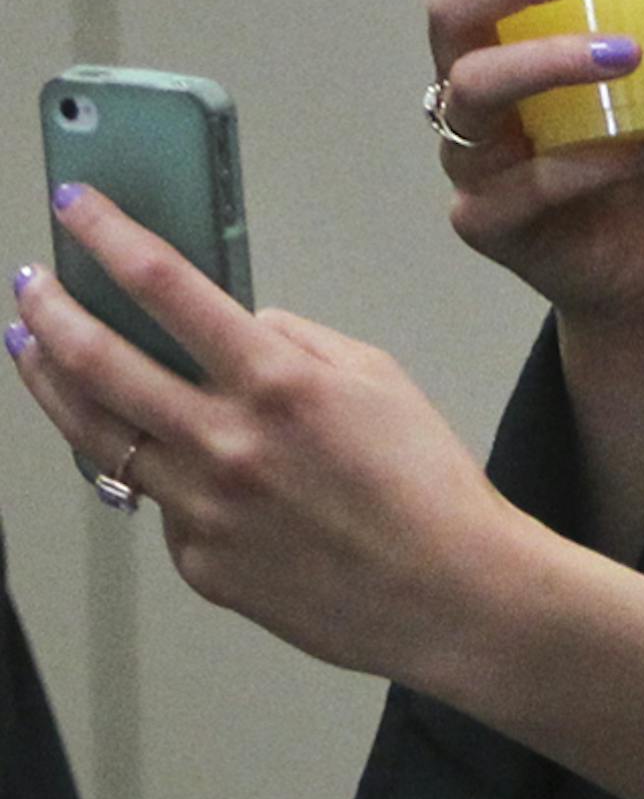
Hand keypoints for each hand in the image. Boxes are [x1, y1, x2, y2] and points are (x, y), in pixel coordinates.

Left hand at [10, 187, 526, 685]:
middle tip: (28, 283)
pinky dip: (154, 468)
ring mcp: (202, 510)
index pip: (166, 286)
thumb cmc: (426, 484)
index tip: (75, 207)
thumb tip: (240, 327)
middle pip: (101, 363)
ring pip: (96, 436)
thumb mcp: (377, 376)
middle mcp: (225, 443)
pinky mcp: (198, 563)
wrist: (447, 591)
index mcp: (276, 381)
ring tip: (32, 349)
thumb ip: (297, 341)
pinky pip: (159, 502)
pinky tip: (162, 452)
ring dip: (54, 384)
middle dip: (51, 312)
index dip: (109, 237)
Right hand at [412, 0, 643, 332]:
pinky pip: (521, 185)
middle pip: (449, 15)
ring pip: (474, 95)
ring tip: (628, 56)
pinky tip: (637, 150)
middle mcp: (465, 86)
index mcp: (495, 33)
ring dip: (549, 64)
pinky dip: (583, 163)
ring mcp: (469, 156)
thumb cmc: (642, 135)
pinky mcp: (486, 219)